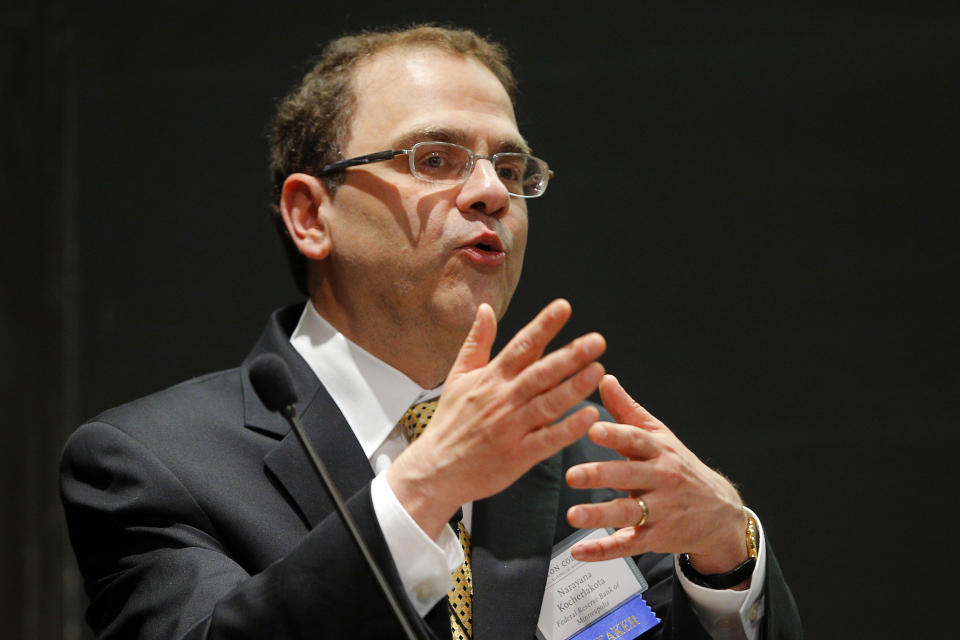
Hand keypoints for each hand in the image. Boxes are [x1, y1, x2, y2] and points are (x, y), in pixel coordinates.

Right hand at [387, 299, 605, 538]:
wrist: (435, 470)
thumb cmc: (449, 423)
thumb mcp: (457, 376)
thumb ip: (476, 342)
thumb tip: (485, 308)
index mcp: (491, 378)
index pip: (521, 345)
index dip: (543, 325)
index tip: (564, 307)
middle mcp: (503, 399)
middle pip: (541, 373)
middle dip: (570, 355)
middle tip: (597, 340)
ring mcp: (511, 428)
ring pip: (548, 404)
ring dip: (574, 387)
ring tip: (598, 370)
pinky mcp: (518, 456)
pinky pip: (547, 441)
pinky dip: (568, 429)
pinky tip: (588, 416)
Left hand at [565, 375, 749, 578]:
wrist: (720, 512)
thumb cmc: (679, 467)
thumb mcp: (659, 436)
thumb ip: (627, 411)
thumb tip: (604, 378)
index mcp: (658, 451)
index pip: (636, 440)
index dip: (615, 434)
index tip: (593, 428)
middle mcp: (660, 480)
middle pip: (629, 476)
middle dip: (600, 475)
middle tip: (572, 475)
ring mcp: (659, 511)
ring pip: (627, 513)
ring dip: (599, 515)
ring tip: (573, 515)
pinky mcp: (654, 538)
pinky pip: (627, 545)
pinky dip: (603, 550)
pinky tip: (580, 551)